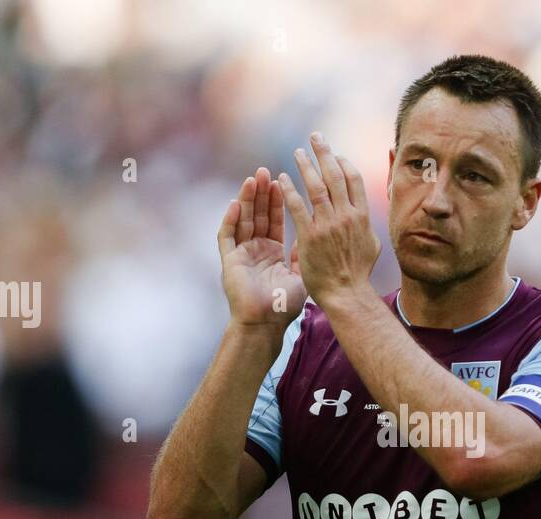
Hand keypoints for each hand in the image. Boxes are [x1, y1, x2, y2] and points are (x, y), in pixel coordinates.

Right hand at [217, 167, 307, 331]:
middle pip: (257, 216)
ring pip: (242, 220)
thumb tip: (313, 235)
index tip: (281, 181)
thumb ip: (302, 254)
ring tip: (253, 178)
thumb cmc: (284, 306)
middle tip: (266, 171)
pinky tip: (236, 203)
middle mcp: (255, 250)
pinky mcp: (228, 261)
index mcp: (271, 253)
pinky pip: (227, 236)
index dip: (276, 201)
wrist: (266, 324)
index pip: (274, 221)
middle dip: (262, 194)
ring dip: (247, 199)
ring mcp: (240, 254)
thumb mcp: (300, 275)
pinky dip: (230, 219)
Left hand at [278, 132, 381, 306]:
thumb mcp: (371, 245)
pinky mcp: (310, 235)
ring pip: (316, 186)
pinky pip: (298, 206)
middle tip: (315, 137)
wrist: (347, 294)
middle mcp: (346, 215)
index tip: (335, 154)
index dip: (344, 163)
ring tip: (297, 152)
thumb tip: (364, 214)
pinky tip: (282, 178)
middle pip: (335, 175)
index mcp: (361, 216)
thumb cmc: (358, 274)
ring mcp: (328, 224)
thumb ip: (365, 226)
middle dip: (325, 153)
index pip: (353, 179)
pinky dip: (290, 189)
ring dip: (306, 166)